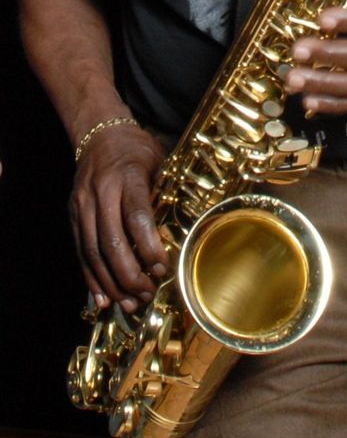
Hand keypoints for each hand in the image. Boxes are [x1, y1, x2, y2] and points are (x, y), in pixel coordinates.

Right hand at [70, 123, 166, 312]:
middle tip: (147, 292)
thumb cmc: (137, 149)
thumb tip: (182, 230)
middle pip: (112, 241)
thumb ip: (166, 192)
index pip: (137, 216)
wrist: (100, 135)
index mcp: (127, 176)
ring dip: (111, 282)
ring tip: (130, 302)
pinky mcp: (73, 216)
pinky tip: (103, 297)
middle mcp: (101, 192)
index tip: (161, 267)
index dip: (149, 246)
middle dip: (130, 273)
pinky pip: (80, 252)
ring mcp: (82, 205)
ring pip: (93, 252)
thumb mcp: (160, 160)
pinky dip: (91, 278)